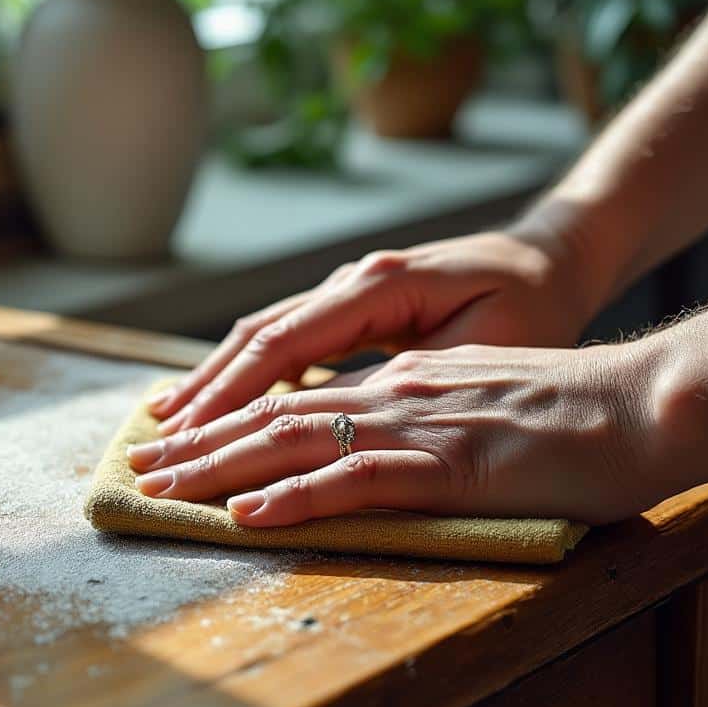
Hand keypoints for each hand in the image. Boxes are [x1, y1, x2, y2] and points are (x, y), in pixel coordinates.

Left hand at [128, 343, 662, 525]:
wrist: (648, 402)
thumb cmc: (577, 415)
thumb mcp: (484, 400)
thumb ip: (425, 415)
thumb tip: (371, 439)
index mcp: (405, 379)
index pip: (298, 397)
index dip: (230, 420)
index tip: (180, 441)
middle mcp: (398, 391)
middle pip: (277, 414)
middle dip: (201, 443)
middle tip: (143, 467)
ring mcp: (422, 425)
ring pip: (298, 440)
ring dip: (223, 467)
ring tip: (166, 487)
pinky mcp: (453, 465)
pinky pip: (359, 478)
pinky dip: (297, 495)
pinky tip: (251, 512)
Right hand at [148, 227, 597, 434]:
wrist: (552, 259)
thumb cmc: (531, 307)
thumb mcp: (484, 345)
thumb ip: (409, 374)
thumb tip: (337, 411)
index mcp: (376, 287)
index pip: (281, 343)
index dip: (231, 395)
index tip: (190, 439)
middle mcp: (348, 281)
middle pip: (255, 338)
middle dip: (203, 395)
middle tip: (155, 447)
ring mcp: (344, 290)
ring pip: (260, 336)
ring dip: (212, 382)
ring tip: (164, 426)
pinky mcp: (349, 306)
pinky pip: (283, 340)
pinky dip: (245, 373)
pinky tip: (217, 402)